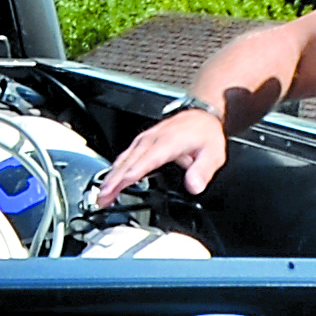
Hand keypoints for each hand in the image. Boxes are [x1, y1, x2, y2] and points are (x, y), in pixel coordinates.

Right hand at [91, 103, 229, 204]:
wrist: (201, 117)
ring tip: (101, 195)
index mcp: (169, 142)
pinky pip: (124, 157)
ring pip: (122, 159)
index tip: (123, 183)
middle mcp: (152, 140)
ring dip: (110, 177)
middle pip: (129, 161)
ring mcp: (144, 141)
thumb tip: (195, 186)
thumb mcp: (213, 153)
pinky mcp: (140, 143)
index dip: (135, 172)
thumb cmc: (204, 134)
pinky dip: (114, 171)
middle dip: (114, 180)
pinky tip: (108, 182)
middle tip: (103, 198)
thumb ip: (203, 170)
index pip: (148, 159)